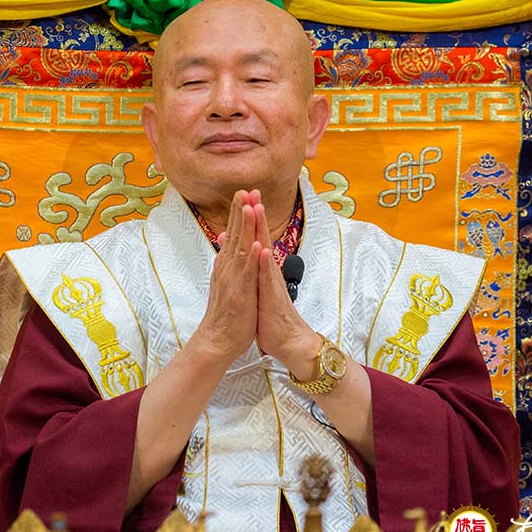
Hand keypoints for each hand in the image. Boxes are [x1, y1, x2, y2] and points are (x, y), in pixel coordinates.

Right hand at [193, 190, 259, 363]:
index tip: (244, 192)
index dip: (239, 212)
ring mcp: (233, 279)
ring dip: (245, 227)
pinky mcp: (240, 293)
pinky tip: (256, 244)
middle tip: (245, 188)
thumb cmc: (226, 312)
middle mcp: (228, 267)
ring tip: (249, 206)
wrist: (217, 339)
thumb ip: (228, 259)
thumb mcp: (227, 280)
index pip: (234, 232)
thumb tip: (226, 240)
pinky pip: (247, 273)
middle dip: (241, 211)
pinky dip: (251, 258)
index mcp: (227, 264)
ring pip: (241, 248)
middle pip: (235, 234)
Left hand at [250, 195, 318, 378]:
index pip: (256, 237)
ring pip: (266, 251)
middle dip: (257, 214)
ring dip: (261, 230)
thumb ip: (252, 268)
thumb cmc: (270, 315)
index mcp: (262, 269)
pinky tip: (263, 249)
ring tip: (257, 209)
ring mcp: (271, 282)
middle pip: (262, 237)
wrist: (288, 341)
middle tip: (252, 191)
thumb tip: (243, 250)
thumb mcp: (256, 287)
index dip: (250, 217)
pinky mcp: (273, 297)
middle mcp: (268, 271)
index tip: (243, 196)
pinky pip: (268, 278)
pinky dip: (265, 263)